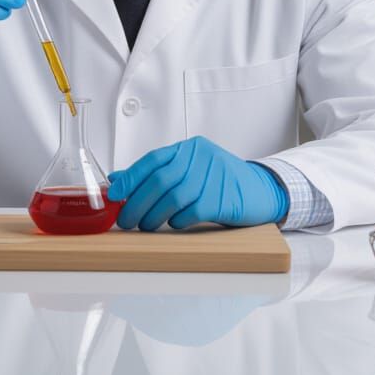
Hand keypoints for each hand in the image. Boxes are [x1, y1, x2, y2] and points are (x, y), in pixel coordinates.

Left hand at [107, 136, 289, 230]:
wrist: (261, 190)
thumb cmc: (220, 182)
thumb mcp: (190, 171)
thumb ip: (158, 173)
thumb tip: (118, 180)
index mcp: (190, 148)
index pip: (153, 160)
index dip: (130, 177)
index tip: (114, 194)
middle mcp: (200, 158)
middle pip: (160, 181)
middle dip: (137, 203)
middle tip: (126, 219)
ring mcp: (213, 177)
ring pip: (173, 198)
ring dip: (153, 216)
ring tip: (146, 226)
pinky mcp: (222, 199)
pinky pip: (191, 212)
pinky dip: (177, 221)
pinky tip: (174, 225)